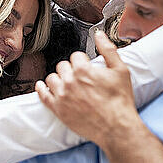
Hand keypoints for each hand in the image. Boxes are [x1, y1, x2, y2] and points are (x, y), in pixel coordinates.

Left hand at [36, 31, 138, 146]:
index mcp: (83, 70)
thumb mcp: (120, 70)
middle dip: (71, 69)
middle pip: (62, 66)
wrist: (117, 128)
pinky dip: (42, 89)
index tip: (87, 68)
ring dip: (59, 79)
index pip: (76, 56)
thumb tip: (99, 34)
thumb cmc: (120, 101)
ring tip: (68, 84)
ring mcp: (62, 96)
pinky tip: (43, 86)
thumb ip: (108, 50)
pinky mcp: (58, 110)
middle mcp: (69, 81)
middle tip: (80, 78)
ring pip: (52, 78)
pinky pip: (43, 95)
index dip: (83, 61)